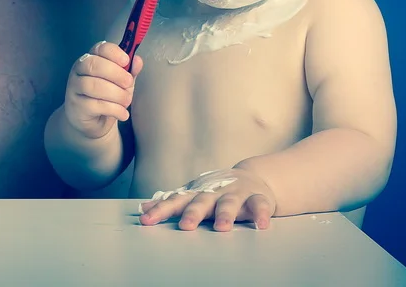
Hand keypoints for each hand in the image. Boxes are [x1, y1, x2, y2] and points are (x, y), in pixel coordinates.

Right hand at [62, 42, 142, 139]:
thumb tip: (137, 61)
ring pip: (93, 86)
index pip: (99, 48)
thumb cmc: (107, 96)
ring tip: (126, 101)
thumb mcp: (121, 82)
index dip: (113, 53)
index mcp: (91, 58)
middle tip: (128, 83)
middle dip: (115, 73)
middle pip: (93, 64)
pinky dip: (114, 109)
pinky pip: (95, 105)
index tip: (126, 61)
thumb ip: (129, 71)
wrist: (92, 121)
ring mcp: (74, 88)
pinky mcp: (76, 106)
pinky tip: (123, 114)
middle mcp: (79, 70)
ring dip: (116, 94)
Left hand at [138, 168, 275, 230]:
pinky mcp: (257, 197)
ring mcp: (236, 193)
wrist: (252, 177)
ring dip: (226, 214)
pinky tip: (261, 225)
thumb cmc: (216, 192)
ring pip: (230, 203)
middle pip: (202, 202)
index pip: (175, 201)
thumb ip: (171, 203)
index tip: (146, 221)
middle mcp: (215, 192)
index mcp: (197, 194)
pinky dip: (261, 214)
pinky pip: (259, 205)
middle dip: (193, 214)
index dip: (160, 211)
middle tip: (185, 226)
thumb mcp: (193, 195)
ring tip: (222, 228)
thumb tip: (143, 209)